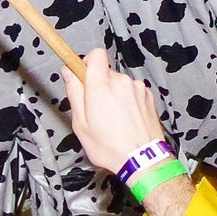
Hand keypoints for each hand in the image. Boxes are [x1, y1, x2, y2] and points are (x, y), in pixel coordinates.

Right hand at [67, 52, 167, 171]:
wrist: (143, 160)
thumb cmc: (111, 148)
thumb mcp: (81, 125)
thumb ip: (74, 94)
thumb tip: (68, 73)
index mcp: (101, 87)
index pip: (95, 55)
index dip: (87, 62)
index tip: (82, 74)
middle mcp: (122, 82)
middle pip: (105, 72)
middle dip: (98, 85)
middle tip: (95, 108)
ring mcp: (137, 88)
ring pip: (119, 82)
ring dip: (114, 94)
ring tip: (113, 118)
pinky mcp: (148, 95)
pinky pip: (132, 90)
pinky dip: (127, 100)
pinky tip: (126, 119)